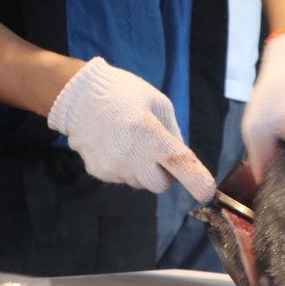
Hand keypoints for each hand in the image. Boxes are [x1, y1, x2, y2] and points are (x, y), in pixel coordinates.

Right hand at [47, 58, 214, 201]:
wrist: (77, 95)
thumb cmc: (122, 92)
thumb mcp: (157, 102)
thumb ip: (172, 132)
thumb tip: (180, 157)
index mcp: (148, 131)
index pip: (177, 162)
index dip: (195, 180)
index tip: (206, 192)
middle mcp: (129, 154)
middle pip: (160, 184)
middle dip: (164, 173)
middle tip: (156, 151)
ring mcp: (111, 166)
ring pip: (140, 182)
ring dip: (142, 169)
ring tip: (129, 141)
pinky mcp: (97, 172)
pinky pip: (122, 177)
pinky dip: (124, 166)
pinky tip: (114, 144)